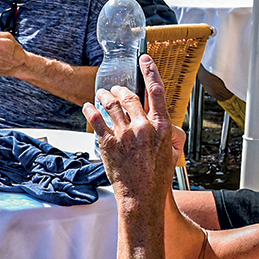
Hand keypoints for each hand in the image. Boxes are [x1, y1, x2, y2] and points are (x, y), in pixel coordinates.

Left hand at [85, 55, 174, 208]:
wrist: (142, 198)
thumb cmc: (156, 180)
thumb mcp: (170, 153)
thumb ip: (166, 134)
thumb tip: (162, 124)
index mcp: (161, 127)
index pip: (156, 92)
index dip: (151, 72)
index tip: (145, 60)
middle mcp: (143, 127)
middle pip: (130, 97)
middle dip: (121, 90)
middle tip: (116, 89)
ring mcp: (125, 135)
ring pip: (112, 105)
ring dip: (106, 96)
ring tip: (102, 95)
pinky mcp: (109, 144)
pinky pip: (97, 120)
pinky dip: (91, 110)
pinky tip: (88, 106)